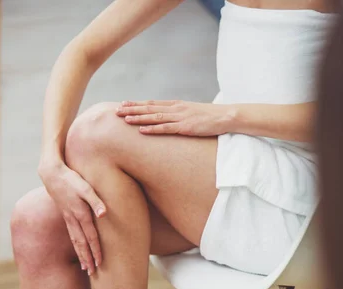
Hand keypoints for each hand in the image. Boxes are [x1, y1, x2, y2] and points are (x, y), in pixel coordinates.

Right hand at [39, 161, 105, 273]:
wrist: (51, 173)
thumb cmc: (71, 178)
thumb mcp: (86, 187)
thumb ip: (96, 201)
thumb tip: (104, 215)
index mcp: (80, 214)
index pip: (91, 237)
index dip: (96, 250)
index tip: (100, 264)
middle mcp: (74, 219)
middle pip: (82, 244)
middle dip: (88, 259)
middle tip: (93, 273)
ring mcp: (68, 218)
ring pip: (76, 241)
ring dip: (81, 256)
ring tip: (85, 268)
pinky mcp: (66, 215)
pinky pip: (72, 235)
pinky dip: (77, 246)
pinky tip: (79, 251)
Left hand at [116, 99, 234, 136]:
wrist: (226, 116)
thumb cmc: (211, 117)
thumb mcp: (193, 113)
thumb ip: (181, 115)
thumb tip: (172, 120)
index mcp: (177, 104)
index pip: (152, 103)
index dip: (137, 103)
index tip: (123, 103)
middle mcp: (176, 108)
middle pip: (149, 108)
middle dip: (131, 109)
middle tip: (116, 110)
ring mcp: (180, 117)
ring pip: (154, 117)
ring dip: (138, 118)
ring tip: (124, 119)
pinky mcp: (185, 127)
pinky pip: (166, 128)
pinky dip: (152, 129)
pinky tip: (142, 130)